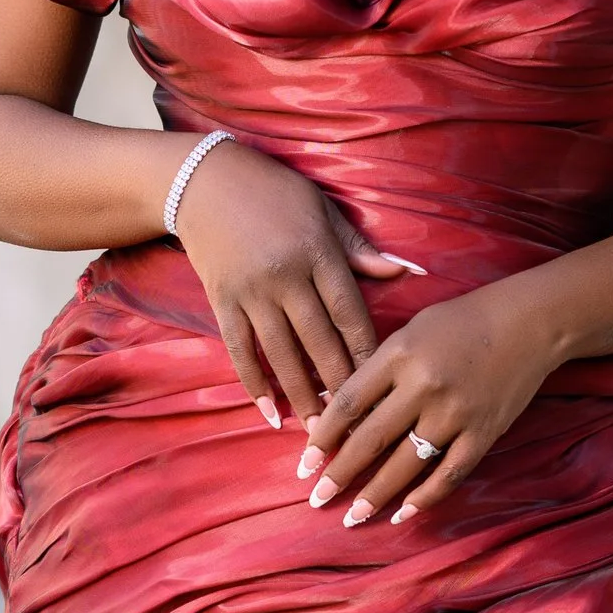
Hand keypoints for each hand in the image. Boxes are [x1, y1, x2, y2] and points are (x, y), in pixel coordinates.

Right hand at [170, 143, 422, 425]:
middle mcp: (285, 277)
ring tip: (319, 430)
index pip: (349, 313)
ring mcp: (251, 292)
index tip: (382, 384)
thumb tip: (407, 271)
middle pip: (319, 342)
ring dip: (301, 395)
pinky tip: (270, 412)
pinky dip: (255, 384)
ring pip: (281, 354)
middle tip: (358, 424)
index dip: (366, 352)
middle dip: (339, 385)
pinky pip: (240, 350)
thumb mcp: (322, 211)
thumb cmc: (274, 193)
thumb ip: (360, 249)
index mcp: (317, 253)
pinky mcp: (222, 301)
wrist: (204, 182)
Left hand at [297, 278, 563, 526]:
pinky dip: (425, 497)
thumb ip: (375, 370)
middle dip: (340, 475)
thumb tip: (332, 407)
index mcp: (399, 355)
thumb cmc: (463, 321)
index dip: (322, 437)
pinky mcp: (484, 432)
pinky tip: (403, 513)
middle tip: (317, 500)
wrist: (530, 321)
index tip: (305, 464)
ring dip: (375, 495)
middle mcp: (424, 386)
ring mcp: (455, 413)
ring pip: (406, 464)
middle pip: (371, 439)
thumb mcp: (410, 332)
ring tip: (352, 516)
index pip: (349, 404)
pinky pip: (449, 474)